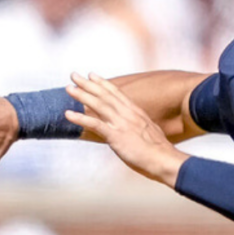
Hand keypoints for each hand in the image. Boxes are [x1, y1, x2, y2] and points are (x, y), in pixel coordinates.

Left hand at [65, 72, 188, 186]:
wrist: (165, 160)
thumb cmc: (160, 151)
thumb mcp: (150, 132)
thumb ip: (140, 127)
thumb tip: (135, 128)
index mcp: (136, 112)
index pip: (117, 93)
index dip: (103, 83)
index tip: (92, 75)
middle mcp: (128, 114)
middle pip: (105, 95)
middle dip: (88, 84)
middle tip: (73, 75)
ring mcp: (122, 124)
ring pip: (99, 105)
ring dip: (82, 95)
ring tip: (68, 88)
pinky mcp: (116, 136)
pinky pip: (95, 124)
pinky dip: (80, 118)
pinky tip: (68, 114)